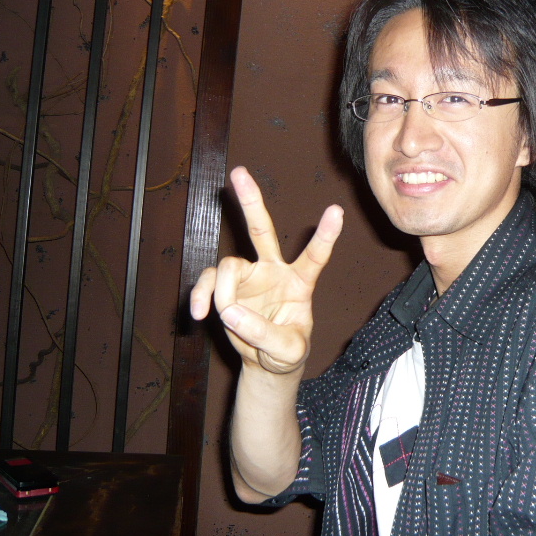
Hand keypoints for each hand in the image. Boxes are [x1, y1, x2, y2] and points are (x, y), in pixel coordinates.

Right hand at [190, 167, 343, 373]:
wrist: (266, 362)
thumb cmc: (286, 351)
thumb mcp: (288, 351)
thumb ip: (264, 334)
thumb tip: (230, 312)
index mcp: (300, 282)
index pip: (315, 256)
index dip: (325, 235)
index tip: (336, 211)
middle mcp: (273, 271)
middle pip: (262, 230)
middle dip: (250, 202)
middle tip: (239, 172)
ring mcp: (248, 276)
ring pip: (228, 266)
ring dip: (222, 293)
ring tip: (225, 317)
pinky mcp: (226, 287)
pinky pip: (208, 282)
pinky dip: (201, 296)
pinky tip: (198, 314)